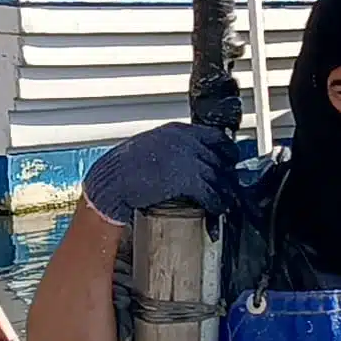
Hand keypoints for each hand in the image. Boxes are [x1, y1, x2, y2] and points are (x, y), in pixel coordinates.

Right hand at [81, 121, 235, 224]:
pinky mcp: (186, 179)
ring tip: (224, 202)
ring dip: (224, 193)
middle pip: (220, 159)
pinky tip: (216, 209)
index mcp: (177, 131)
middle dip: (227, 176)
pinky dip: (217, 203)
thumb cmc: (125, 167)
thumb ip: (172, 148)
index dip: (227, 152)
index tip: (229, 162)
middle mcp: (186, 141)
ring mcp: (187, 159)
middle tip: (227, 187)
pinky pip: (212, 193)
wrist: (111, 180)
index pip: (216, 136)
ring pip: (219, 177)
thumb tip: (189, 158)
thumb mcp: (152, 146)